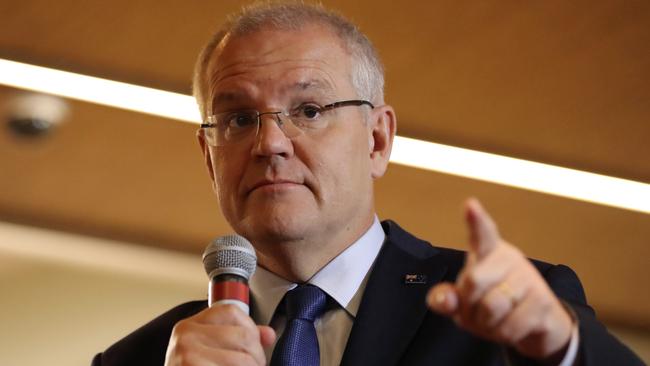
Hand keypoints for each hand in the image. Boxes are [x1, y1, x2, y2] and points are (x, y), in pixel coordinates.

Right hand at [164, 304, 275, 365]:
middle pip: (243, 336)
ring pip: (242, 359)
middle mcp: (186, 336)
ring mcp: (187, 356)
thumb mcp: (209, 351)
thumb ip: (238, 339)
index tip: (253, 347)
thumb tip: (269, 334)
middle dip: (257, 356)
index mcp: (189, 325)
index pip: (232, 311)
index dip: (251, 329)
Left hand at [427, 198, 572, 360]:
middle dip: (469, 305)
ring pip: (492, 308)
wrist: (535, 323)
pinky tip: (512, 325)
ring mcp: (529, 279)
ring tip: (496, 319)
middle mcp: (510, 259)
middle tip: (476, 310)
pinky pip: (511, 326)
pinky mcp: (544, 302)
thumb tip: (443, 299)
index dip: (475, 220)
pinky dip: (504, 335)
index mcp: (487, 253)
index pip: (481, 234)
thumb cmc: (493, 302)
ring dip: (488, 324)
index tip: (471, 205)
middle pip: (473, 281)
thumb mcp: (463, 301)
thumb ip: (446, 299)